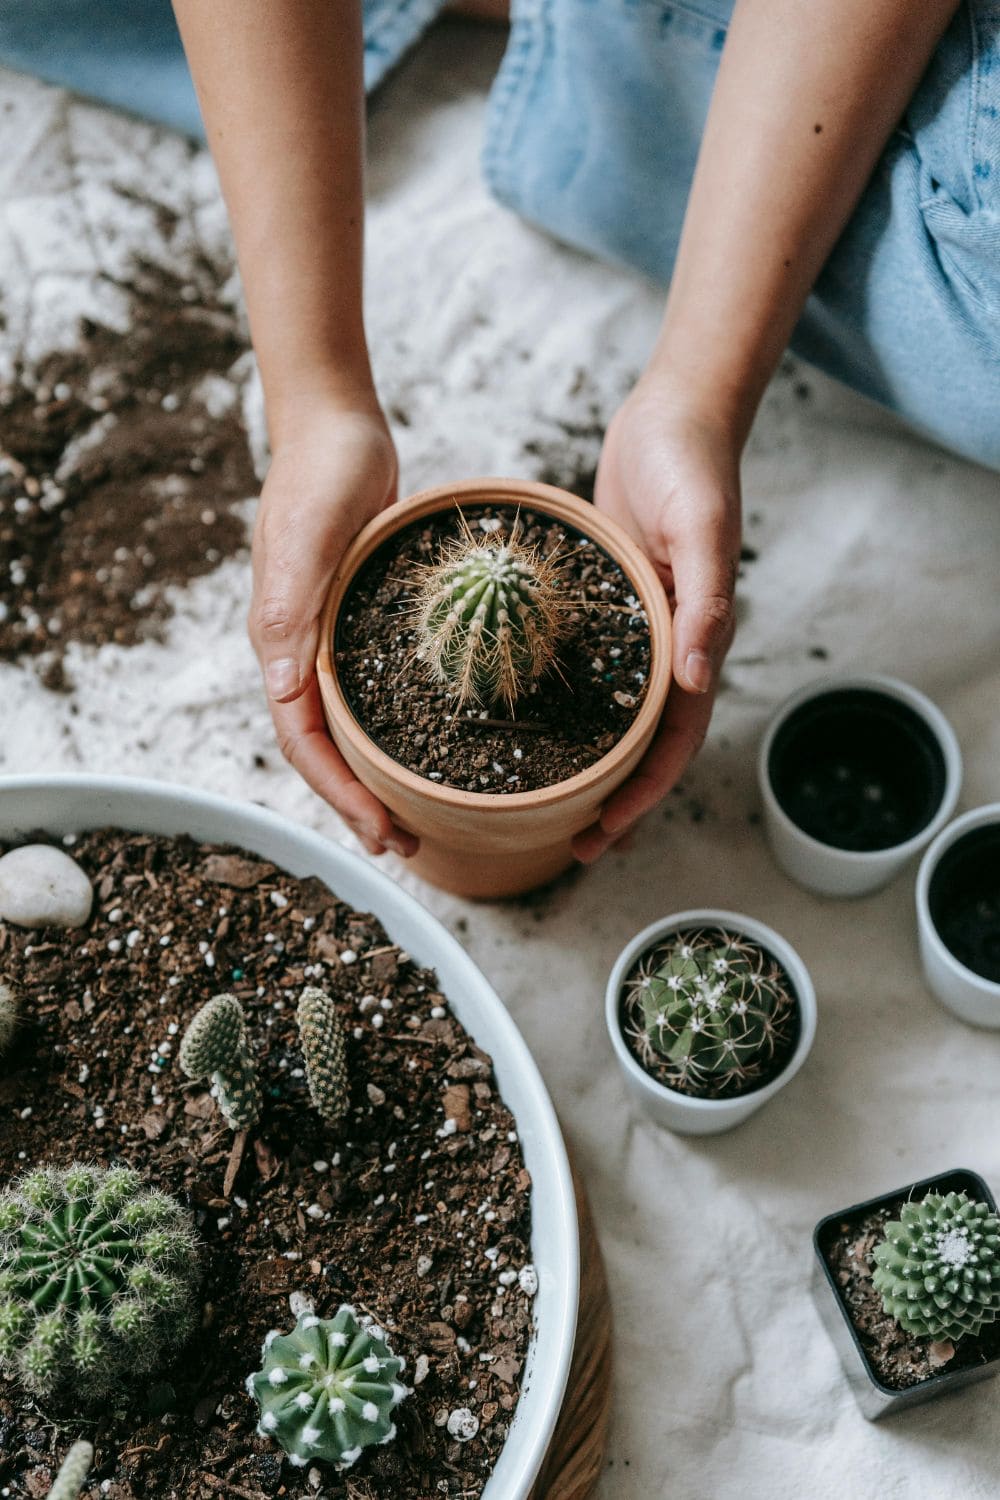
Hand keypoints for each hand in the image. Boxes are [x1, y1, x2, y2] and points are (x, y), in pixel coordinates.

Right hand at [249, 400, 418, 858]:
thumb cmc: (320, 477)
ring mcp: (330, 638)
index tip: (381, 832)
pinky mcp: (360, 621)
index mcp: (281, 644)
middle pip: (325, 748)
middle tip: (406, 845)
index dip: (339, 795)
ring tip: (417, 813)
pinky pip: (373, 690)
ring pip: (349, 726)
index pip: (303, 742)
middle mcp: (302, 651)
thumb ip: (288, 611)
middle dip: (359, 803)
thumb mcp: (305, 539)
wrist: (339, 427)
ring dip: (377, 774)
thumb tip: (283, 689)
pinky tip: (432, 741)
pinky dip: (395, 726)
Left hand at [572, 374, 741, 861]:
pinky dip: (565, 705)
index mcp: (696, 639)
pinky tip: (524, 722)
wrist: (676, 413)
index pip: (673, 740)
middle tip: (572, 844)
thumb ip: (706, 600)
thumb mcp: (701, 526)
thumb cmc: (692, 465)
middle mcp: (667, 644)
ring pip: (614, 714)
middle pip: (644, 743)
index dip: (642, 793)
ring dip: (589, 763)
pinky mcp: (608, 603)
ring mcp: (637, 627)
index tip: (604, 834)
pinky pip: (587, 668)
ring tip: (547, 803)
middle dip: (614, 798)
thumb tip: (699, 678)